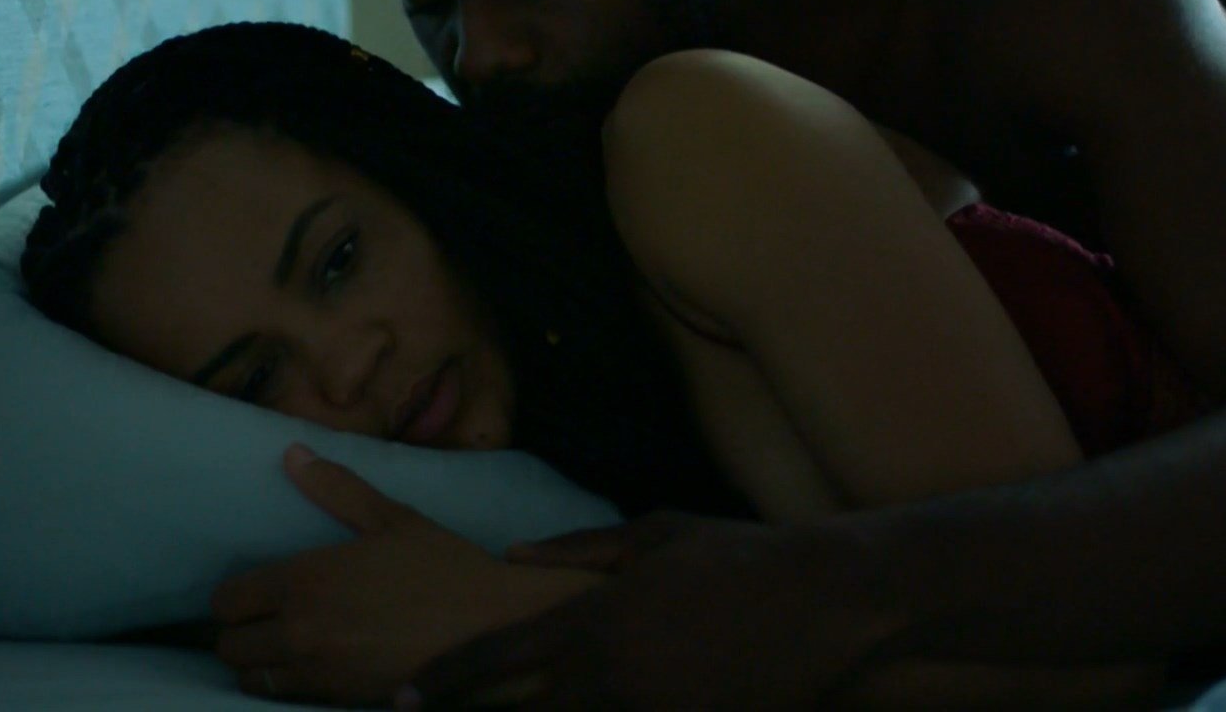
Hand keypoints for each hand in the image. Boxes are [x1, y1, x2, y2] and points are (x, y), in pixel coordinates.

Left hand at [213, 444, 592, 706]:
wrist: (492, 627)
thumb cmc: (443, 567)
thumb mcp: (393, 519)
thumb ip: (337, 488)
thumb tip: (292, 453)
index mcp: (305, 580)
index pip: (227, 600)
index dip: (236, 595)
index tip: (257, 591)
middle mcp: (299, 630)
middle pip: (229, 645)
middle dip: (243, 631)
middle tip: (269, 619)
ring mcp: (318, 672)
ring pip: (252, 677)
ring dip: (262, 662)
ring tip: (288, 646)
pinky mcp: (339, 700)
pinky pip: (286, 698)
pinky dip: (289, 684)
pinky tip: (316, 665)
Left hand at [403, 511, 899, 709]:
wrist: (824, 604)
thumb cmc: (741, 557)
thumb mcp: (658, 533)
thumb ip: (578, 548)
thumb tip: (513, 553)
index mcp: (590, 619)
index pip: (493, 659)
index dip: (441, 683)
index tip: (401, 698)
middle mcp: (606, 675)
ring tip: (516, 709)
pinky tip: (590, 711)